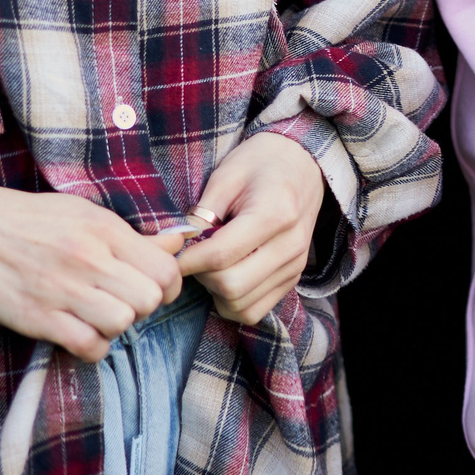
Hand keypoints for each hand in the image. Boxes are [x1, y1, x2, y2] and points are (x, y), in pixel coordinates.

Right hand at [0, 175, 183, 362]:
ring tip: (98, 315)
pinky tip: (79, 331)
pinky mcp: (37, 318)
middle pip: (149, 300)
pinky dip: (91, 346)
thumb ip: (131, 235)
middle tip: (121, 301)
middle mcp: (88, 258)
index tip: (152, 288)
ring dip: (116, 326)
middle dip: (142, 307)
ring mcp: (62, 289)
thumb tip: (178, 243)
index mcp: (103, 229)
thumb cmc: (28, 218)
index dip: (168, 286)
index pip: (165, 270)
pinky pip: (88, 346)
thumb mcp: (84, 213)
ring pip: (122, 324)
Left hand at [175, 133, 329, 326]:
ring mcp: (295, 266)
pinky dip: (233, 302)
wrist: (302, 164)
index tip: (172, 253)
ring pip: (242, 304)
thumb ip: (202, 213)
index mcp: (275, 213)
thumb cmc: (260, 163)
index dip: (188, 260)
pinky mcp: (293, 279)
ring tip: (211, 265)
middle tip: (194, 256)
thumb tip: (177, 246)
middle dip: (202, 276)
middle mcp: (291, 245)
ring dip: (216, 291)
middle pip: (232, 286)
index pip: (221, 255)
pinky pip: (255, 311)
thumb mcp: (226, 175)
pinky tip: (227, 276)